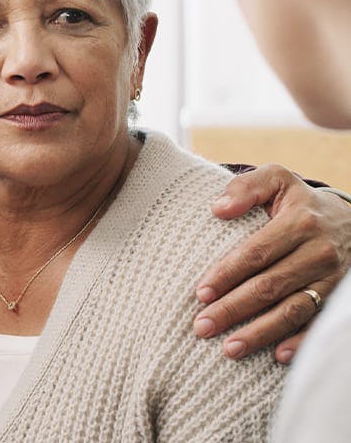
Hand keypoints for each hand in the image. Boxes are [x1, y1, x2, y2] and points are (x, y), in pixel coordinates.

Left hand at [194, 164, 349, 361]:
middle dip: (233, 309)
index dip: (227, 274)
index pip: (256, 253)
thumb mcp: (277, 179)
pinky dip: (300, 341)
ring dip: (260, 332)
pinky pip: (319, 323)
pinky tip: (277, 356)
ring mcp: (332, 278)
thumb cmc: (299, 202)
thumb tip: (218, 209)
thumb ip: (246, 187)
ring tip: (229, 348)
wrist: (349, 219)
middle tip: (202, 326)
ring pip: (293, 310)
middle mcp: (319, 253)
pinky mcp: (339, 297)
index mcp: (299, 222)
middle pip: (270, 286)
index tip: (200, 293)